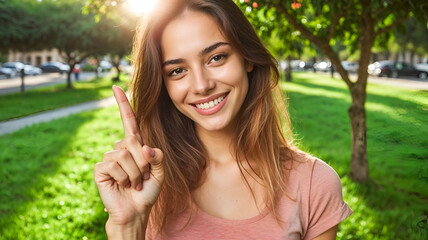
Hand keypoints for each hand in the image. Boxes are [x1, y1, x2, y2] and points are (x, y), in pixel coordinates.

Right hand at [94, 85, 163, 227]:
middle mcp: (120, 148)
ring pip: (124, 155)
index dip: (123, 105)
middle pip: (133, 141)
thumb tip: (144, 147)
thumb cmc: (147, 191)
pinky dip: (124, 177)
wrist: (136, 211)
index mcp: (134, 146)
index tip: (116, 87)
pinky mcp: (101, 168)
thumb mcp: (160, 172)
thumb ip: (158, 156)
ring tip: (133, 183)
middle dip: (143, 163)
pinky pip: (115, 165)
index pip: (129, 121)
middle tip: (142, 177)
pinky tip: (123, 185)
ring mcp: (109, 157)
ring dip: (135, 173)